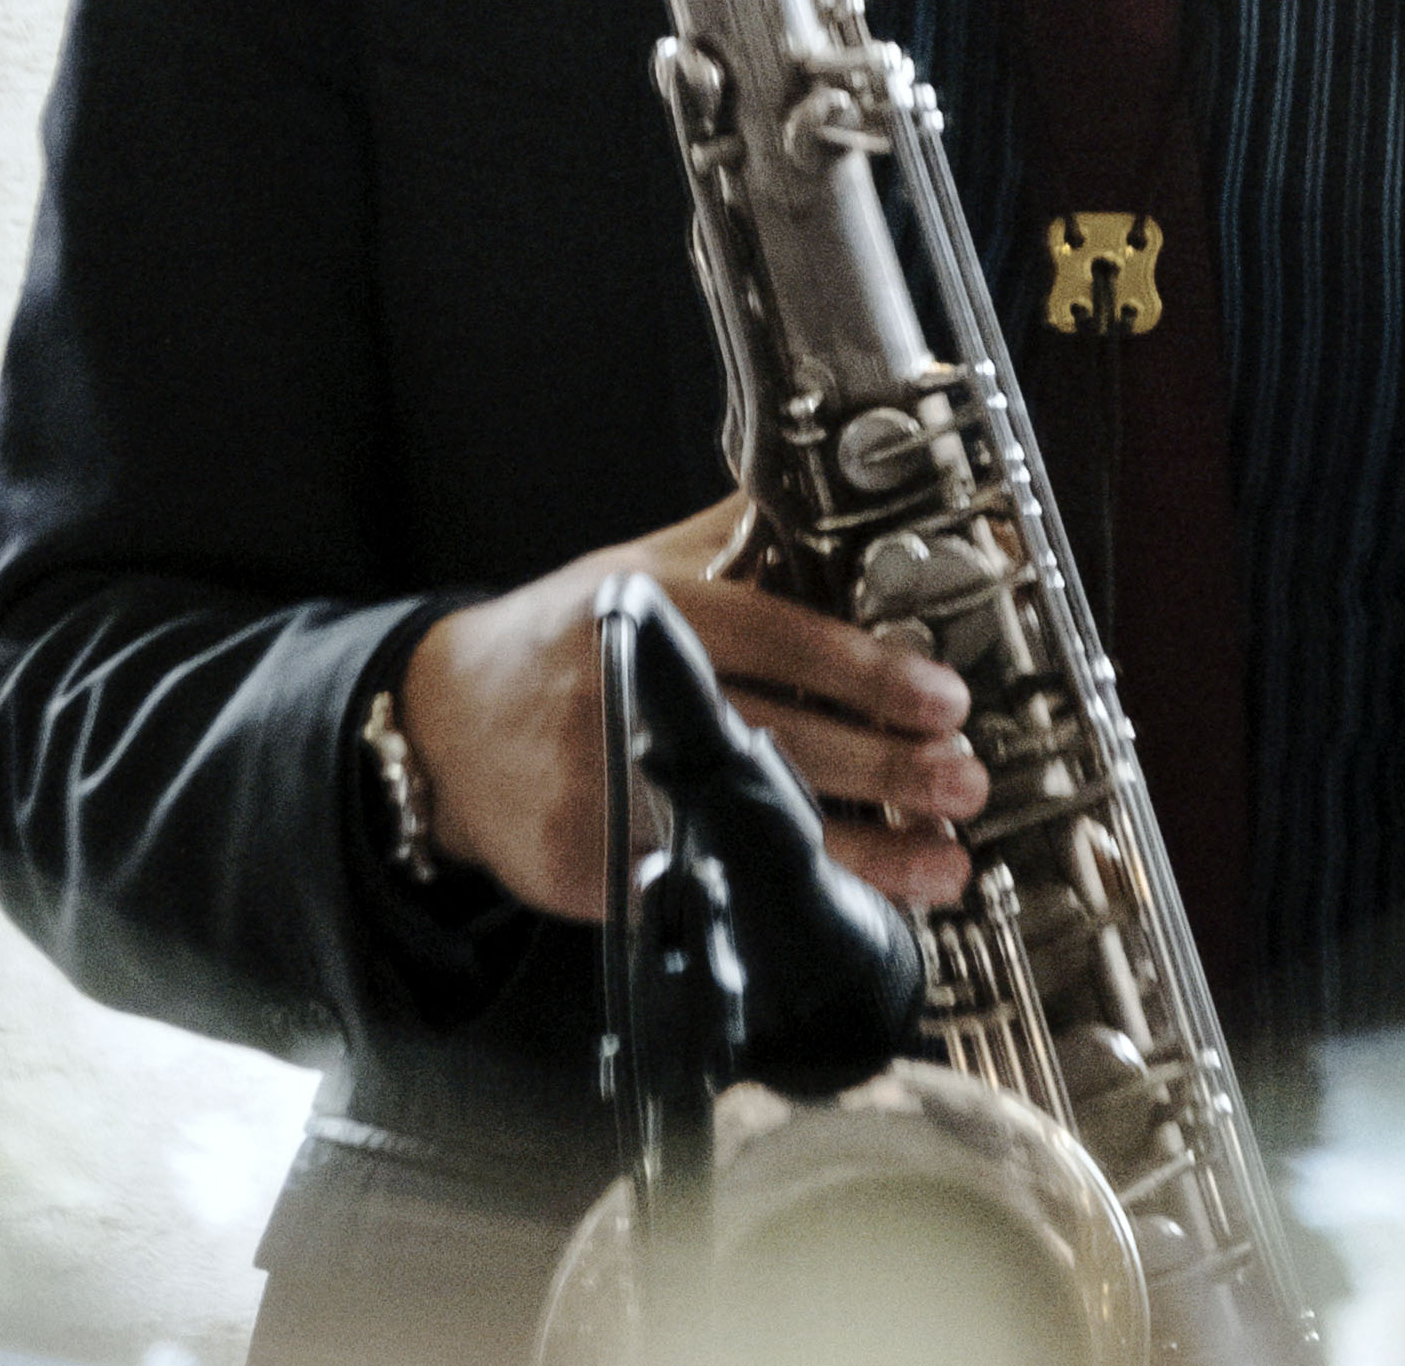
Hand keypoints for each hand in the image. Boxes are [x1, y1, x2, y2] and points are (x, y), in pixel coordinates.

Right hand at [397, 495, 981, 921]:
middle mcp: (620, 694)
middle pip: (774, 736)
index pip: (770, 634)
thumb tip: (831, 501)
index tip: (939, 696)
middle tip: (962, 777)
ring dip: (863, 851)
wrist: (442, 728)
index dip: (862, 669)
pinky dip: (788, 896)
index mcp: (639, 608)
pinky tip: (854, 904)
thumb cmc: (553, 641)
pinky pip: (711, 884)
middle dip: (884, 767)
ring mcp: (602, 789)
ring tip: (943, 859)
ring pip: (752, 822)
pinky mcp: (592, 869)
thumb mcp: (626, 566)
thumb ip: (726, 540)